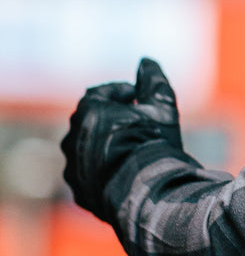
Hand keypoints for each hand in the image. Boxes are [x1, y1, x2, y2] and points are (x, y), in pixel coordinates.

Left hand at [61, 57, 183, 220]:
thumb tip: (146, 62)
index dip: (121, 93)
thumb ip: (152, 80)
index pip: (101, 94)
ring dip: (106, 147)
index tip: (138, 98)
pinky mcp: (79, 192)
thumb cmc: (153, 144)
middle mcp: (73, 138)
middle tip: (137, 124)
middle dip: (112, 120)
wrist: (145, 194)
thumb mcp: (161, 106)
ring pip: (88, 151)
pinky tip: (126, 175)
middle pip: (91, 122)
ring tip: (132, 152)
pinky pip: (89, 176)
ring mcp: (73, 167)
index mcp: (89, 112)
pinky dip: (104, 172)